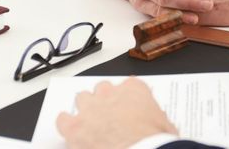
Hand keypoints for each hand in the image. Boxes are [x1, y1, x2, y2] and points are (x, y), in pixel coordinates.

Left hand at [56, 78, 175, 148]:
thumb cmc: (155, 143)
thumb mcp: (166, 127)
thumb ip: (158, 119)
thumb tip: (159, 124)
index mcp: (135, 90)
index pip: (129, 85)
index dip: (128, 99)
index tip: (129, 109)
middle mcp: (111, 94)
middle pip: (102, 88)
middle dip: (104, 101)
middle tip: (109, 117)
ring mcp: (91, 109)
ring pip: (82, 98)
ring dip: (85, 109)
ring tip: (89, 124)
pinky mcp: (75, 128)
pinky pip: (63, 119)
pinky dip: (66, 124)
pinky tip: (71, 132)